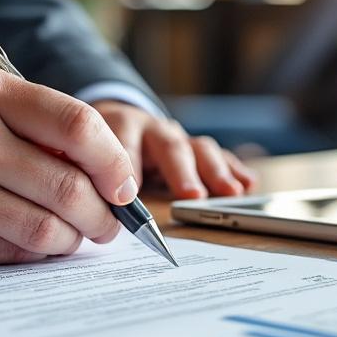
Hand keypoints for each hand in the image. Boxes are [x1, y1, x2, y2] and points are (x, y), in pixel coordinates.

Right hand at [0, 68, 136, 265]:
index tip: (125, 188)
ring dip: (70, 240)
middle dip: (102, 216)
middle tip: (108, 226)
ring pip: (43, 228)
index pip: (76, 126)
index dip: (114, 163)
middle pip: (67, 186)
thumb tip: (111, 180)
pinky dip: (31, 254)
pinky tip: (28, 243)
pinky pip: (7, 253)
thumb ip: (42, 130)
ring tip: (72, 236)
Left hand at [91, 101, 256, 198]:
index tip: (132, 196)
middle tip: (192, 196)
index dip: (128, 167)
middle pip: (169, 145)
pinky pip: (220, 156)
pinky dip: (234, 169)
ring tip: (231, 193)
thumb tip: (97, 212)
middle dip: (181, 171)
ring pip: (199, 149)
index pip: (122, 143)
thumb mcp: (88, 158)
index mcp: (119, 126)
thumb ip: (91, 179)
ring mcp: (178, 138)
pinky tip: (248, 184)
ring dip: (215, 171)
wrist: (116, 123)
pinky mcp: (197, 149)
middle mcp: (153, 129)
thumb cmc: (99, 151)